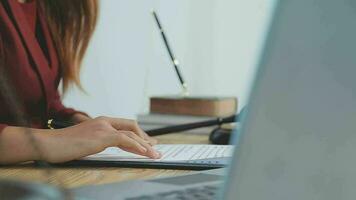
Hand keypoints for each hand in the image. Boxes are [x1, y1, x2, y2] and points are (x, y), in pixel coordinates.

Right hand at [38, 116, 160, 162]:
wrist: (48, 143)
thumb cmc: (63, 145)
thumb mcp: (84, 141)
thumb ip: (97, 141)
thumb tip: (105, 147)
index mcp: (100, 121)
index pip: (125, 125)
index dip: (139, 134)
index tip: (148, 142)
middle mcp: (104, 121)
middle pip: (132, 127)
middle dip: (145, 138)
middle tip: (155, 148)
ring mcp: (103, 127)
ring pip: (131, 134)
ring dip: (145, 145)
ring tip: (155, 154)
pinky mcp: (101, 135)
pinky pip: (125, 140)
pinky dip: (137, 146)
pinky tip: (144, 152)